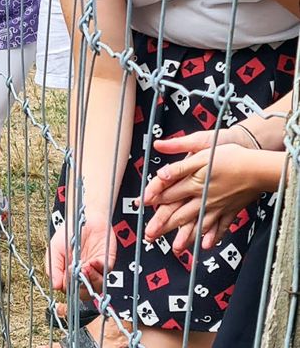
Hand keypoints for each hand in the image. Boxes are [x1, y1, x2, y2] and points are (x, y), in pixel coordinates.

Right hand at [46, 220, 114, 299]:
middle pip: (83, 293)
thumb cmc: (69, 232)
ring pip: (96, 287)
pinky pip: (105, 273)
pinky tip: (92, 261)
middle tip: (76, 273)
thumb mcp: (55, 249)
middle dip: (80, 287)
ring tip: (84, 267)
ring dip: (91, 280)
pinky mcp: (106, 263)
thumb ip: (53, 267)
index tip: (66, 275)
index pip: (68, 290)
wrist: (84, 217)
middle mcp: (82, 275)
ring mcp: (95, 270)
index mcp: (68, 274)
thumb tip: (54, 285)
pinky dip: (98, 269)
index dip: (68, 286)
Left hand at [141, 139, 261, 250]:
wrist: (260, 168)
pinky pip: (221, 226)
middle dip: (163, 225)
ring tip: (176, 249)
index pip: (168, 194)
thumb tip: (160, 174)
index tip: (140, 206)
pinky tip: (206, 246)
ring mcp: (218, 207)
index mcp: (193, 184)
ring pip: (197, 224)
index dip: (152, 199)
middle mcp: (203, 199)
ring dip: (185, 237)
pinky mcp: (231, 210)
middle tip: (149, 236)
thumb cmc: (231, 157)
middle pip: (179, 214)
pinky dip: (213, 237)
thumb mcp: (202, 152)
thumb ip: (179, 166)